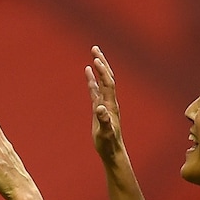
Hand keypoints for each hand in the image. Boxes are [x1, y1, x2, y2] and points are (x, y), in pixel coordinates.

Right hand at [87, 47, 128, 167]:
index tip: (95, 59)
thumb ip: (104, 120)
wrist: (112, 151)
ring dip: (98, 67)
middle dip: (102, 62)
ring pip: (102, 81)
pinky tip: (87, 72)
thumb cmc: (109, 144)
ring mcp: (105, 103)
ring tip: (93, 54)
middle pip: (107, 77)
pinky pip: (95, 90)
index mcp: (111, 105)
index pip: (108, 83)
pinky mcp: (100, 108)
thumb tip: (100, 108)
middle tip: (95, 48)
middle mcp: (109, 101)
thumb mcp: (105, 133)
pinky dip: (92, 79)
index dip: (102, 71)